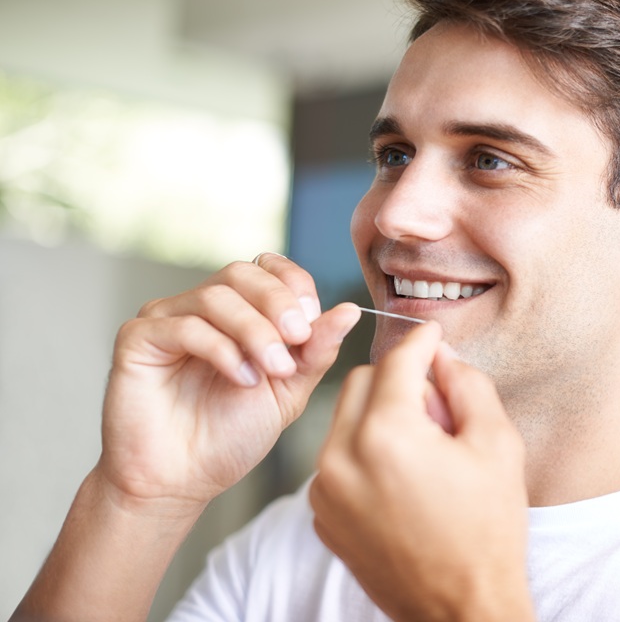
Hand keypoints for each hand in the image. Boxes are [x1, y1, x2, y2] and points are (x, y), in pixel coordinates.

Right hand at [97, 253, 360, 513]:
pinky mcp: (137, 338)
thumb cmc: (230, 437)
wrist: (181, 482)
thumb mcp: (289, 391)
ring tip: (271, 371)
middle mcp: (201, 307)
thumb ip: (316, 350)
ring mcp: (167, 319)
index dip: (295, 286)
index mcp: (240, 312)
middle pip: (243, 274)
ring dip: (254, 331)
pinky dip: (221, 348)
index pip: (270, 269)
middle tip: (297, 340)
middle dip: (278, 304)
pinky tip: (240, 378)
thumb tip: (350, 310)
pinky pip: (184, 325)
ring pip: (217, 296)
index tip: (312, 321)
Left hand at [310, 322, 534, 621]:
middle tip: (437, 405)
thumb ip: (467, 384)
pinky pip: (336, 457)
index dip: (420, 341)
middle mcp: (342, 456)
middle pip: (361, 381)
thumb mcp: (497, 444)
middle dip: (397, 378)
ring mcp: (325, 489)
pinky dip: (363, 450)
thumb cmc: (487, 530)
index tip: (434, 334)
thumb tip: (442, 356)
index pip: (397, 361)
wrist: (460, 609)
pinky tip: (402, 476)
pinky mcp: (322, 514)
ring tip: (422, 446)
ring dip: (378, 413)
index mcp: (387, 434)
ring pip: (344, 418)